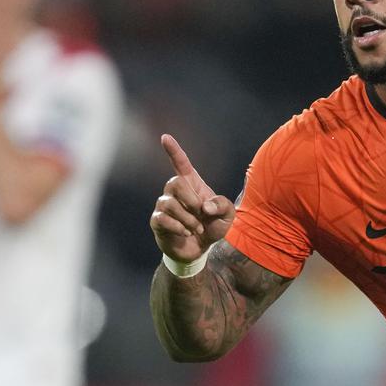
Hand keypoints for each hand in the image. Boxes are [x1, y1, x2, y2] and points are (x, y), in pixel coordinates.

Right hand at [151, 134, 235, 262]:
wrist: (201, 248)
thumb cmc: (213, 226)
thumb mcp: (228, 215)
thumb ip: (223, 205)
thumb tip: (205, 206)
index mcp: (192, 184)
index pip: (181, 163)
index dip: (174, 150)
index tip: (165, 137)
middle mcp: (175, 191)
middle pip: (175, 182)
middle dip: (190, 199)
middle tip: (200, 213)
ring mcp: (164, 205)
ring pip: (168, 203)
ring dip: (187, 218)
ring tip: (195, 228)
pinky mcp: (158, 221)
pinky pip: (162, 218)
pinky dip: (178, 227)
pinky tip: (185, 233)